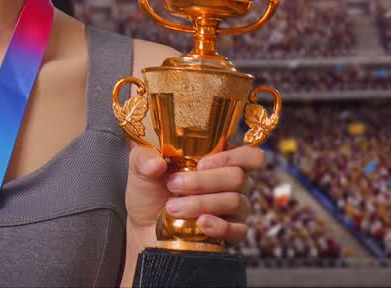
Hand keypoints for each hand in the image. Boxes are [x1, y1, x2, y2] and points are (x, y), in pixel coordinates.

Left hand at [125, 144, 263, 245]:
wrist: (143, 226)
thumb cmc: (149, 192)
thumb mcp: (141, 169)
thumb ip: (145, 158)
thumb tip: (157, 163)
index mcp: (218, 162)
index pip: (250, 156)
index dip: (232, 156)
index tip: (201, 163)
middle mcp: (232, 185)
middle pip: (238, 177)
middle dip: (203, 181)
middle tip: (173, 184)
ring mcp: (233, 211)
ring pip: (236, 202)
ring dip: (201, 203)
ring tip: (172, 207)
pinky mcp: (229, 234)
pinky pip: (238, 230)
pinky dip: (219, 226)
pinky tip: (201, 224)